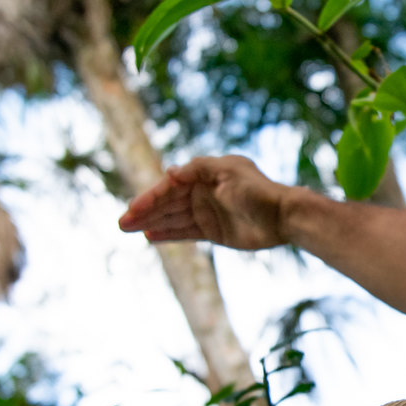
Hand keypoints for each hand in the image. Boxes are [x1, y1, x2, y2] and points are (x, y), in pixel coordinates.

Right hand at [118, 156, 295, 251]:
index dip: (151, 198)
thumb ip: (197, 170)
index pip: (171, 186)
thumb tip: (168, 172)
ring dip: (152, 222)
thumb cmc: (258, 191)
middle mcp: (203, 191)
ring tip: (129, 229)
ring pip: (173, 217)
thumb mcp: (228, 172)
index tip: (134, 210)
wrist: (283, 217)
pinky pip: (185, 232)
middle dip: (145, 211)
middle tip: (122, 224)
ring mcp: (207, 212)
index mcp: (205, 173)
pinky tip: (150, 235)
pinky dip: (168, 233)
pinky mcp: (214, 231)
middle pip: (168, 202)